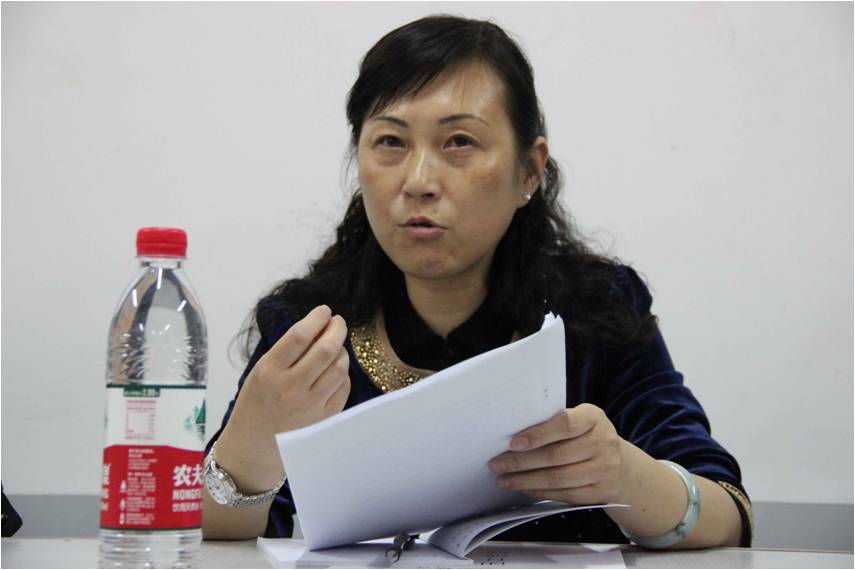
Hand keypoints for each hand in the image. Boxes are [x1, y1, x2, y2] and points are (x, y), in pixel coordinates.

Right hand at [235, 304, 351, 435]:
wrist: (253, 445)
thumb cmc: (257, 402)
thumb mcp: (261, 371)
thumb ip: (287, 351)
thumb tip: (320, 325)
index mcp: (270, 371)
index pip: (299, 336)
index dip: (316, 318)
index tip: (324, 310)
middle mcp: (290, 388)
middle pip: (325, 349)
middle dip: (337, 329)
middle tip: (338, 321)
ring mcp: (309, 405)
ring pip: (339, 367)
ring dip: (342, 350)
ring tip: (336, 345)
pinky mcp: (323, 419)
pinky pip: (343, 387)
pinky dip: (342, 373)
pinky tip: (335, 369)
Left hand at [489, 404, 626, 504]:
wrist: (619, 462)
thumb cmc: (585, 436)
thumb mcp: (577, 420)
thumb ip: (552, 424)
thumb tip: (512, 435)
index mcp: (593, 418)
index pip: (564, 424)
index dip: (537, 434)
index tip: (512, 443)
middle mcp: (603, 442)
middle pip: (556, 455)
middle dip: (521, 462)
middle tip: (497, 464)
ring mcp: (605, 469)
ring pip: (558, 478)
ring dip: (526, 480)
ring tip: (503, 479)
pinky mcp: (602, 492)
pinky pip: (565, 495)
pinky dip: (540, 492)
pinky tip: (523, 488)